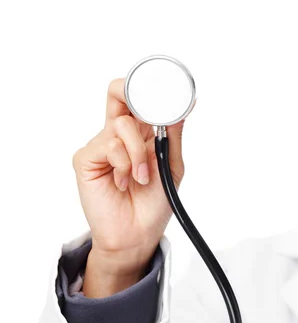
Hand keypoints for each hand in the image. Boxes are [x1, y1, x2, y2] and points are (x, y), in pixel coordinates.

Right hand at [72, 78, 185, 294]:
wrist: (138, 233)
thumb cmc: (154, 202)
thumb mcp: (171, 164)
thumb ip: (172, 134)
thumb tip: (186, 104)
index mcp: (141, 132)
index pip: (139, 97)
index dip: (152, 89)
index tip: (174, 94)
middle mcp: (119, 134)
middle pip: (118, 92)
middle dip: (134, 93)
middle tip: (150, 115)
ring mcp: (101, 145)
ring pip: (122, 124)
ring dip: (139, 152)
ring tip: (142, 176)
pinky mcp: (86, 159)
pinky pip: (109, 145)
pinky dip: (124, 163)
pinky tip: (124, 181)